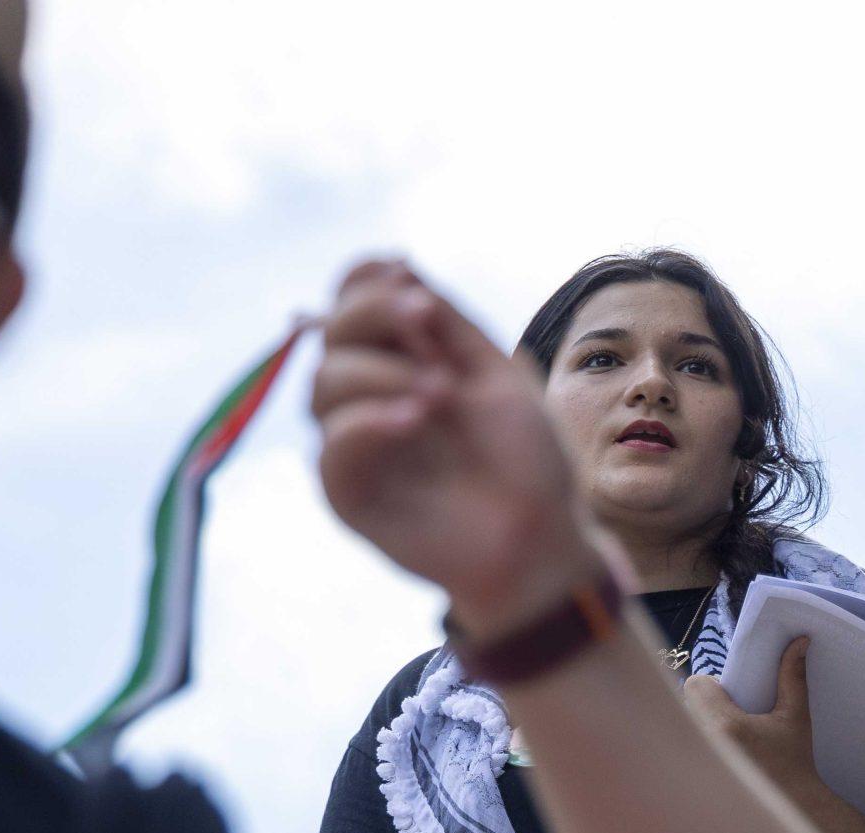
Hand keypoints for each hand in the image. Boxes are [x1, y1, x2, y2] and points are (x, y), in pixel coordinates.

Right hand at [312, 258, 599, 631]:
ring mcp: (357, 443)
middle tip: (429, 331)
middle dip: (375, 315)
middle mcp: (371, 394)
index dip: (367, 282)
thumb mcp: (496, 372)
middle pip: (330, 331)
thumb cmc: (527, 459)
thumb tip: (394, 264)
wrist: (540, 537)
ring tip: (440, 394)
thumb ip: (445, 321)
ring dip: (380, 373)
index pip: (352, 298)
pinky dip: (368, 421)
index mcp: (404, 357)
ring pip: (323, 383)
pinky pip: (331, 445)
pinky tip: (413, 420)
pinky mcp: (350, 492)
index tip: (413, 289)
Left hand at [682, 638, 822, 801]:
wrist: (792, 803)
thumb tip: (799, 641)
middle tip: (726, 714)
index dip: (710, 684)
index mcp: (727, 725)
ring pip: (681, 726)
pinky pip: (682, 749)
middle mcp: (706, 744)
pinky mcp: (694, 778)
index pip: (695, 684)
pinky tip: (713, 754)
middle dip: (703, 705)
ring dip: (696, 724)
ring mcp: (697, 764)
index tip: (728, 694)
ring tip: (721, 734)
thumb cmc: (794, 761)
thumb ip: (793, 676)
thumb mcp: (795, 716)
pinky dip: (693, 747)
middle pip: (686, 703)